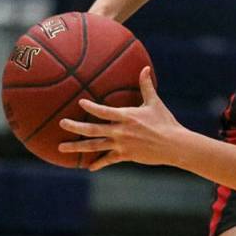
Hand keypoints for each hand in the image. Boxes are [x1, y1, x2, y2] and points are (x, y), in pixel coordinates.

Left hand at [58, 67, 183, 170]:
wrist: (174, 144)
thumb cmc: (165, 121)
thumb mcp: (155, 102)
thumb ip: (146, 86)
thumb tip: (144, 68)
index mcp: (127, 116)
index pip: (103, 111)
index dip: (90, 106)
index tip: (80, 102)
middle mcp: (120, 131)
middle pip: (92, 129)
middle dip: (75, 126)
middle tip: (61, 123)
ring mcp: (121, 144)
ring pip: (94, 146)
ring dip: (77, 147)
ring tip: (61, 148)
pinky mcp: (126, 155)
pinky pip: (108, 160)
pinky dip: (98, 163)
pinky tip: (89, 167)